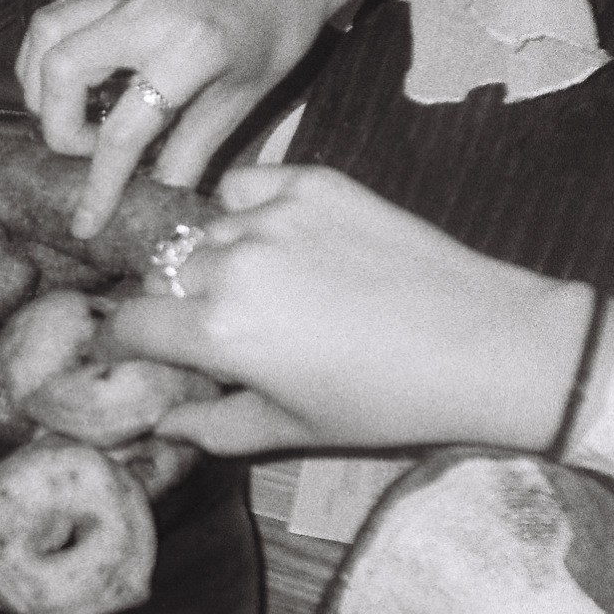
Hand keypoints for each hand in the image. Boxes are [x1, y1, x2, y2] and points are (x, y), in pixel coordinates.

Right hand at [15, 0, 437, 238]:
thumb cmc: (280, 25)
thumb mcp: (246, 95)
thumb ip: (195, 148)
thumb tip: (158, 196)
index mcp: (187, 48)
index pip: (123, 130)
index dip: (100, 184)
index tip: (88, 221)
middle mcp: (143, 13)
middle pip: (61, 74)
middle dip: (59, 129)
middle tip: (89, 153)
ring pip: (44, 37)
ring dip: (40, 88)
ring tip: (68, 118)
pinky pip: (55, 17)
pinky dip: (45, 56)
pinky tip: (68, 82)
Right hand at [106, 166, 591, 453]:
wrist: (485, 342)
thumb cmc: (386, 402)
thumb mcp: (291, 432)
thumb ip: (210, 427)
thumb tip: (160, 422)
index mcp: (220, 332)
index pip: (130, 324)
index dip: (127, 343)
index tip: (140, 350)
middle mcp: (233, 264)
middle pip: (165, 276)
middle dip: (177, 304)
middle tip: (221, 327)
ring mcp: (273, 215)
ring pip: (206, 232)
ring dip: (216, 259)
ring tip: (264, 286)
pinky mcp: (313, 181)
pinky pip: (245, 186)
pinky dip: (247, 209)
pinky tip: (279, 238)